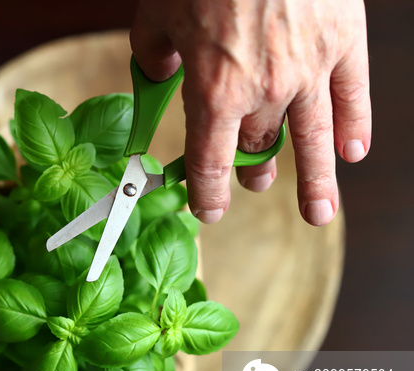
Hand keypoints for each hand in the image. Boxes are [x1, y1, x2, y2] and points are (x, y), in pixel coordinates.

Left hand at [130, 0, 370, 224]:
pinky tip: (354, 151)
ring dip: (318, 181)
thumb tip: (158, 73)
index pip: (209, 160)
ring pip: (314, 139)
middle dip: (254, 169)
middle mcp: (265, 90)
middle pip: (259, 146)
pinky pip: (354, 95)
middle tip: (256, 183)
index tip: (208, 210)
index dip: (207, 193)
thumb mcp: (156, 14)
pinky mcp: (343, 41)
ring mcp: (310, 68)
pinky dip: (355, 126)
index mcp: (214, 90)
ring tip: (320, 213)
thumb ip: (152, 54)